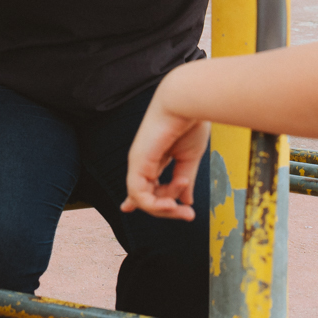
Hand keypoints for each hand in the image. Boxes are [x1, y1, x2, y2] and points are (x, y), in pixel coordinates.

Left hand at [122, 73, 210, 219]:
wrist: (187, 102)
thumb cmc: (191, 124)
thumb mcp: (189, 158)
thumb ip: (184, 181)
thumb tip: (186, 202)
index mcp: (155, 157)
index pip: (143, 183)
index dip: (140, 198)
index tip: (127, 209)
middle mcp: (143, 160)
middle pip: (147, 195)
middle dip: (167, 210)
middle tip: (189, 215)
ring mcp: (138, 162)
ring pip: (141, 199)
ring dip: (163, 210)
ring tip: (183, 210)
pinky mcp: (137, 162)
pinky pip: (138, 194)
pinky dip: (154, 205)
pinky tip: (172, 204)